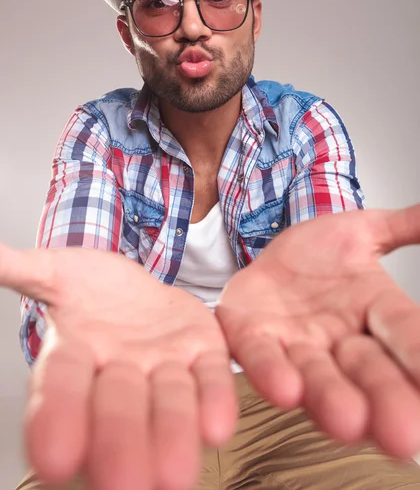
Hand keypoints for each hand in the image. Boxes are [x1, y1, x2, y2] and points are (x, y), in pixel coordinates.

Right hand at [0, 246, 236, 489]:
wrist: (138, 289)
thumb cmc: (90, 289)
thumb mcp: (55, 272)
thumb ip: (23, 270)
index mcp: (75, 355)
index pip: (61, 388)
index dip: (57, 420)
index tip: (54, 461)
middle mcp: (120, 373)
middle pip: (118, 407)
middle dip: (120, 439)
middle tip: (123, 485)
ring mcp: (165, 366)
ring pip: (170, 401)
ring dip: (174, 432)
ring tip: (176, 475)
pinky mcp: (204, 352)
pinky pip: (211, 377)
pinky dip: (215, 398)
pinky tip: (220, 426)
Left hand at [217, 204, 419, 457]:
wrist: (268, 252)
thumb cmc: (319, 253)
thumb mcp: (362, 231)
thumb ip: (402, 226)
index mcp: (374, 309)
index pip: (403, 331)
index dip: (418, 354)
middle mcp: (341, 338)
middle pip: (367, 370)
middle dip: (384, 398)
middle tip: (404, 433)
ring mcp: (296, 343)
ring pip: (316, 375)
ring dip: (330, 398)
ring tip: (348, 421)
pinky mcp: (252, 338)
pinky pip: (260, 357)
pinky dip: (271, 372)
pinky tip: (284, 388)